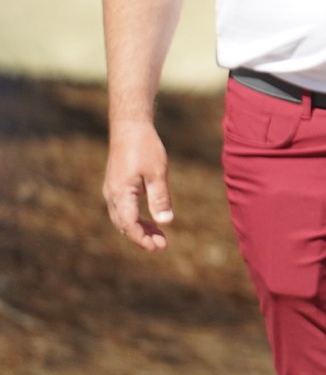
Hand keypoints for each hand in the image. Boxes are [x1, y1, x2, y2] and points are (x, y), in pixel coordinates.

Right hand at [103, 122, 172, 251]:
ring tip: (160, 237)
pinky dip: (136, 218)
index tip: (158, 247)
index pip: (129, 225)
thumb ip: (160, 198)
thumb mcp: (158, 173)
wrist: (129, 127)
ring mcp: (112, 190)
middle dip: (142, 238)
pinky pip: (123, 209)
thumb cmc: (145, 147)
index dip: (142, 239)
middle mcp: (112, 195)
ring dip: (139, 229)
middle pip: (124, 225)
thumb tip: (166, 223)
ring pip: (123, 218)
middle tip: (162, 246)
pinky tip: (151, 221)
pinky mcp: (116, 186)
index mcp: (121, 193)